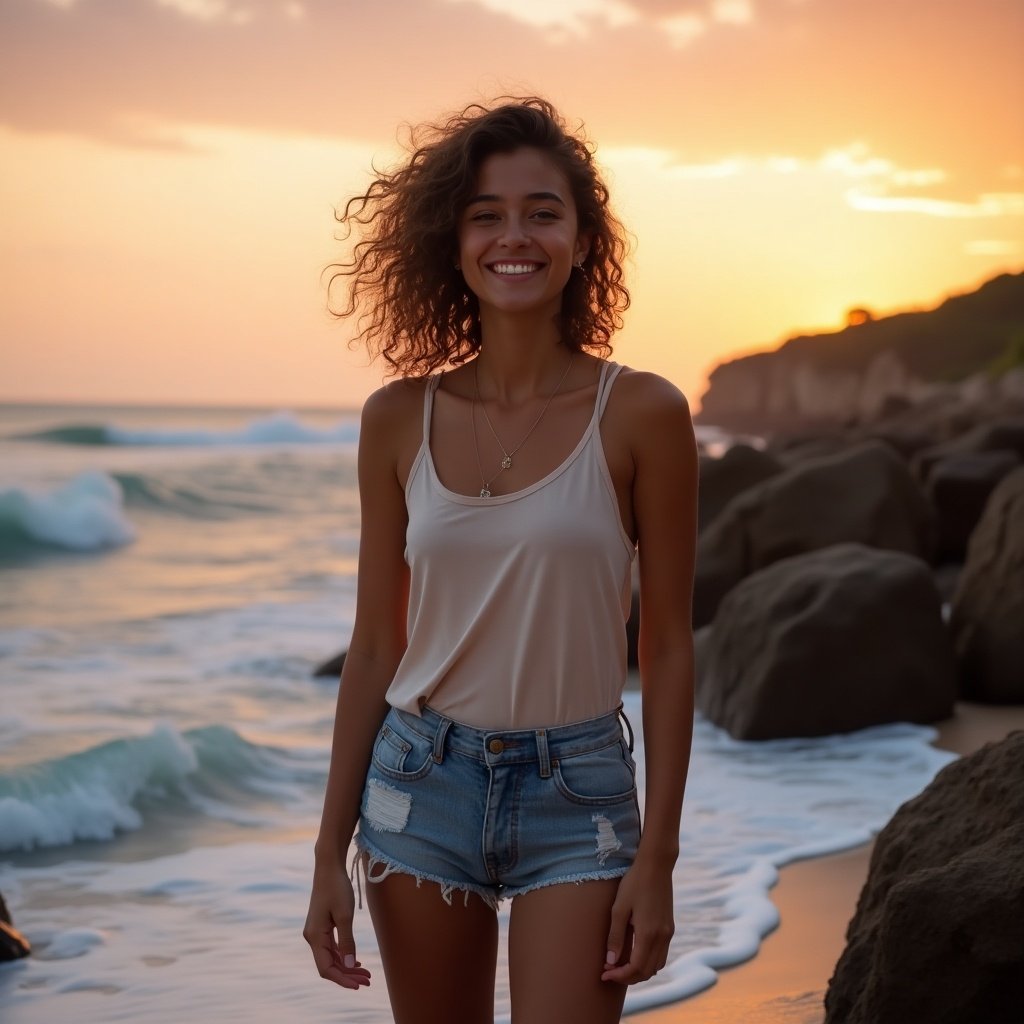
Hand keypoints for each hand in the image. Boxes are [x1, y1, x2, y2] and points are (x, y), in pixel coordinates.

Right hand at [303, 858, 371, 989]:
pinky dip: (343, 955)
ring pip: (331, 957)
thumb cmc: (337, 888)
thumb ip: (346, 941)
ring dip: (347, 966)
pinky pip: (331, 948)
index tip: (359, 985)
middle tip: (368, 980)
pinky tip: (355, 961)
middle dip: (347, 975)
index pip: (326, 968)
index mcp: (314, 937)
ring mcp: (316, 932)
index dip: (342, 979)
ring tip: (366, 973)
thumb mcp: (344, 915)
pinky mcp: (322, 926)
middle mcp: (312, 937)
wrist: (329, 867)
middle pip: (329, 965)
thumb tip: (348, 965)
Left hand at [601, 859, 674, 984]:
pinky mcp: (669, 928)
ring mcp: (668, 933)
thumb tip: (610, 961)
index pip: (635, 968)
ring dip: (640, 971)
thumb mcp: (619, 908)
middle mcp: (662, 938)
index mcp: (648, 934)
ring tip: (621, 965)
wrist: (656, 865)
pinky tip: (635, 954)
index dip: (619, 976)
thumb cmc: (634, 883)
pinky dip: (649, 962)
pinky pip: (661, 955)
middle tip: (609, 972)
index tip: (604, 973)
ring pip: (657, 966)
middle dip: (628, 977)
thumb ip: (615, 936)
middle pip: (647, 972)